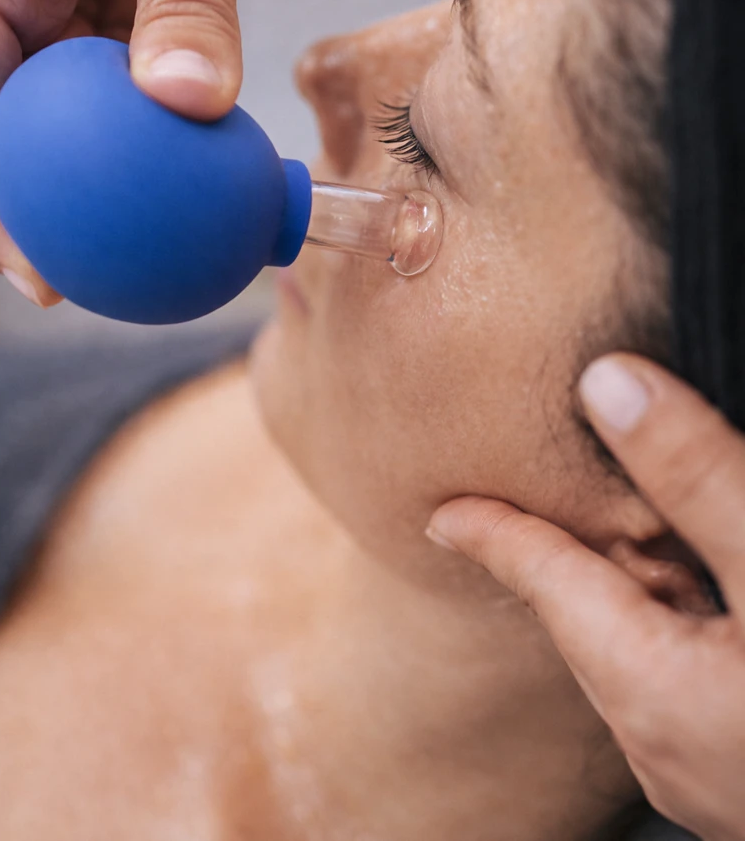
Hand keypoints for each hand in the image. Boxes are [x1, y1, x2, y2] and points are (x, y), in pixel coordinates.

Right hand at [0, 0, 282, 304]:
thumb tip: (188, 105)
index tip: (41, 272)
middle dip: (34, 219)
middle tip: (100, 288)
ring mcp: (46, 16)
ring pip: (51, 132)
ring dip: (93, 194)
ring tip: (148, 257)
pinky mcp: (95, 27)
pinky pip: (107, 109)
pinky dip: (139, 154)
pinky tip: (184, 194)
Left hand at [429, 354, 744, 840]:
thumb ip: (697, 478)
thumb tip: (607, 385)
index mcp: (655, 692)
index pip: (546, 585)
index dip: (495, 534)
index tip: (446, 512)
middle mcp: (667, 747)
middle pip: (591, 625)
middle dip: (571, 560)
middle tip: (546, 504)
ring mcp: (713, 776)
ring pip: (646, 658)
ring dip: (645, 596)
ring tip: (649, 541)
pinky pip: (694, 689)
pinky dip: (695, 634)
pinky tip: (727, 607)